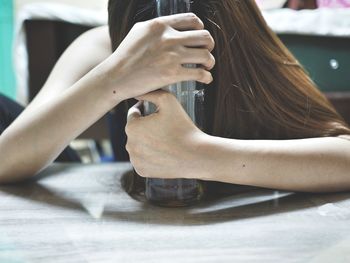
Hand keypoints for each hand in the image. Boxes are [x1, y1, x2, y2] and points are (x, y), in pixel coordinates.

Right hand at [99, 13, 214, 101]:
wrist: (116, 77)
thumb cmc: (125, 56)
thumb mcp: (138, 32)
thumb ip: (157, 27)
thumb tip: (173, 25)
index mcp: (160, 25)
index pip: (192, 20)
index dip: (201, 28)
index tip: (199, 37)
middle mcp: (168, 38)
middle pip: (204, 36)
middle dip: (209, 45)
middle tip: (206, 53)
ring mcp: (171, 56)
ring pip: (206, 55)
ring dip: (210, 61)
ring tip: (207, 66)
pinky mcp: (172, 74)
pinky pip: (200, 73)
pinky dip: (207, 77)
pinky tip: (206, 79)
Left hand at [125, 90, 207, 178]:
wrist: (196, 156)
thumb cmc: (183, 127)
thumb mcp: (168, 100)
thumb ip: (150, 93)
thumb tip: (137, 92)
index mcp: (132, 127)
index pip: (133, 114)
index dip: (144, 110)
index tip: (156, 112)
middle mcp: (129, 145)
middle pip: (135, 131)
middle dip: (146, 126)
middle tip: (163, 127)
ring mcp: (135, 160)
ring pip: (138, 146)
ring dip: (146, 141)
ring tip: (164, 140)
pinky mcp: (141, 172)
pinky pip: (142, 160)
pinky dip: (150, 156)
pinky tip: (163, 153)